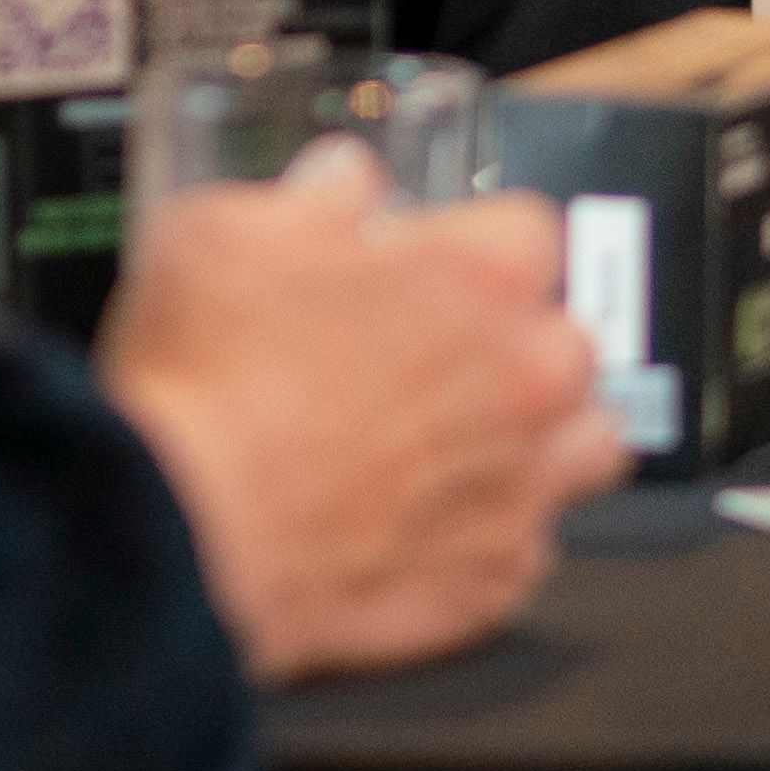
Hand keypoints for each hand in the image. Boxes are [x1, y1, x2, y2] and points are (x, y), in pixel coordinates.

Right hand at [96, 142, 625, 682]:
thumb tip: (341, 187)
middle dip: (514, 340)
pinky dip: (491, 538)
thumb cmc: (204, 389)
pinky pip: (530, 552)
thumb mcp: (225, 233)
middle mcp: (520, 381)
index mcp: (475, 277)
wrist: (182, 533)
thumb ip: (308, 200)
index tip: (435, 259)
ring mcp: (517, 489)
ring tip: (467, 439)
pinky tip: (429, 523)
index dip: (471, 241)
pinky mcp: (490, 584)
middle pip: (571, 340)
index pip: (531, 230)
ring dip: (541, 437)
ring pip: (587, 447)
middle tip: (435, 352)